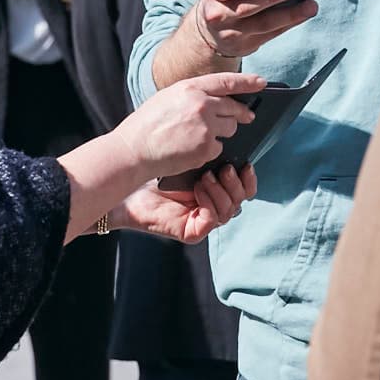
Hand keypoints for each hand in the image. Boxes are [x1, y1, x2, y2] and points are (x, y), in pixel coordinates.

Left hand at [123, 170, 256, 243]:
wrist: (130, 191)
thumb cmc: (156, 176)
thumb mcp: (189, 162)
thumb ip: (210, 160)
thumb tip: (228, 146)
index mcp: (216, 193)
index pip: (245, 191)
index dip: (249, 179)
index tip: (246, 164)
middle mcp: (213, 208)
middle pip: (241, 201)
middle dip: (235, 184)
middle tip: (224, 169)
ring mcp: (204, 222)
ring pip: (229, 211)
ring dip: (220, 191)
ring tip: (204, 177)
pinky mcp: (193, 233)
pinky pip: (212, 220)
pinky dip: (208, 203)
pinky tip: (197, 190)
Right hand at [124, 71, 263, 180]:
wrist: (134, 150)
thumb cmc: (146, 125)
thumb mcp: (168, 97)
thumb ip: (193, 95)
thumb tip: (215, 99)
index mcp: (190, 87)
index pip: (227, 81)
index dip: (247, 81)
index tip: (261, 82)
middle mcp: (202, 104)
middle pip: (234, 107)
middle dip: (241, 113)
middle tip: (247, 117)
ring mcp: (206, 126)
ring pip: (230, 128)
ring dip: (222, 133)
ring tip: (200, 136)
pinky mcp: (206, 147)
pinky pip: (219, 147)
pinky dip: (210, 150)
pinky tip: (193, 150)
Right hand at [191, 0, 317, 61]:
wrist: (212, 28)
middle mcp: (218, 15)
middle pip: (247, 7)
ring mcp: (231, 34)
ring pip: (263, 24)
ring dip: (289, 14)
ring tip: (309, 6)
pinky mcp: (245, 46)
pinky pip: (271, 34)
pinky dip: (289, 23)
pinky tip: (304, 15)